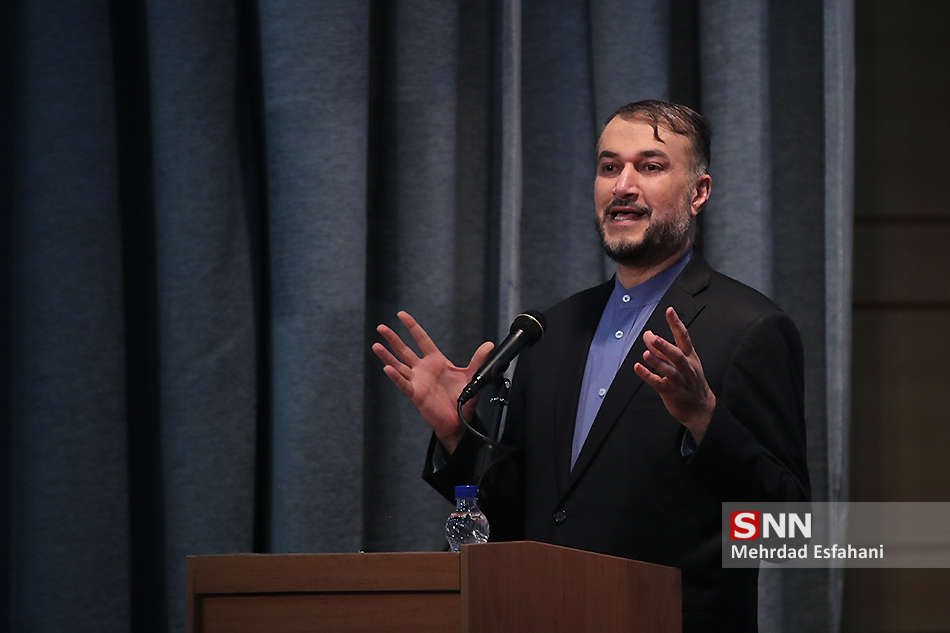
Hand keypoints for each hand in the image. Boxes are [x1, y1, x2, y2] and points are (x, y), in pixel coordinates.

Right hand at [373, 311, 493, 453]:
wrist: (460, 420)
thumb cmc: (463, 399)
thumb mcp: (473, 375)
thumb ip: (478, 359)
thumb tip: (489, 345)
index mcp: (436, 361)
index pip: (422, 339)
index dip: (412, 327)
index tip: (402, 315)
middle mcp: (424, 369)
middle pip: (404, 350)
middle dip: (393, 339)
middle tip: (381, 327)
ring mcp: (418, 381)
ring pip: (399, 365)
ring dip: (387, 356)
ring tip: (376, 345)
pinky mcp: (416, 394)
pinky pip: (404, 384)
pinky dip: (396, 376)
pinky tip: (388, 368)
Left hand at [634, 307, 715, 443]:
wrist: (701, 408)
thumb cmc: (690, 382)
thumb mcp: (683, 363)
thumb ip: (664, 350)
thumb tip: (649, 336)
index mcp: (690, 357)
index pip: (684, 337)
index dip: (676, 323)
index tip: (670, 311)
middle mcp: (686, 367)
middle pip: (676, 354)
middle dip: (665, 345)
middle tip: (653, 337)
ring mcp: (679, 380)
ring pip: (668, 369)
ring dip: (657, 361)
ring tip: (646, 353)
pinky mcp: (671, 392)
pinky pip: (658, 383)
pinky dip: (648, 375)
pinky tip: (638, 368)